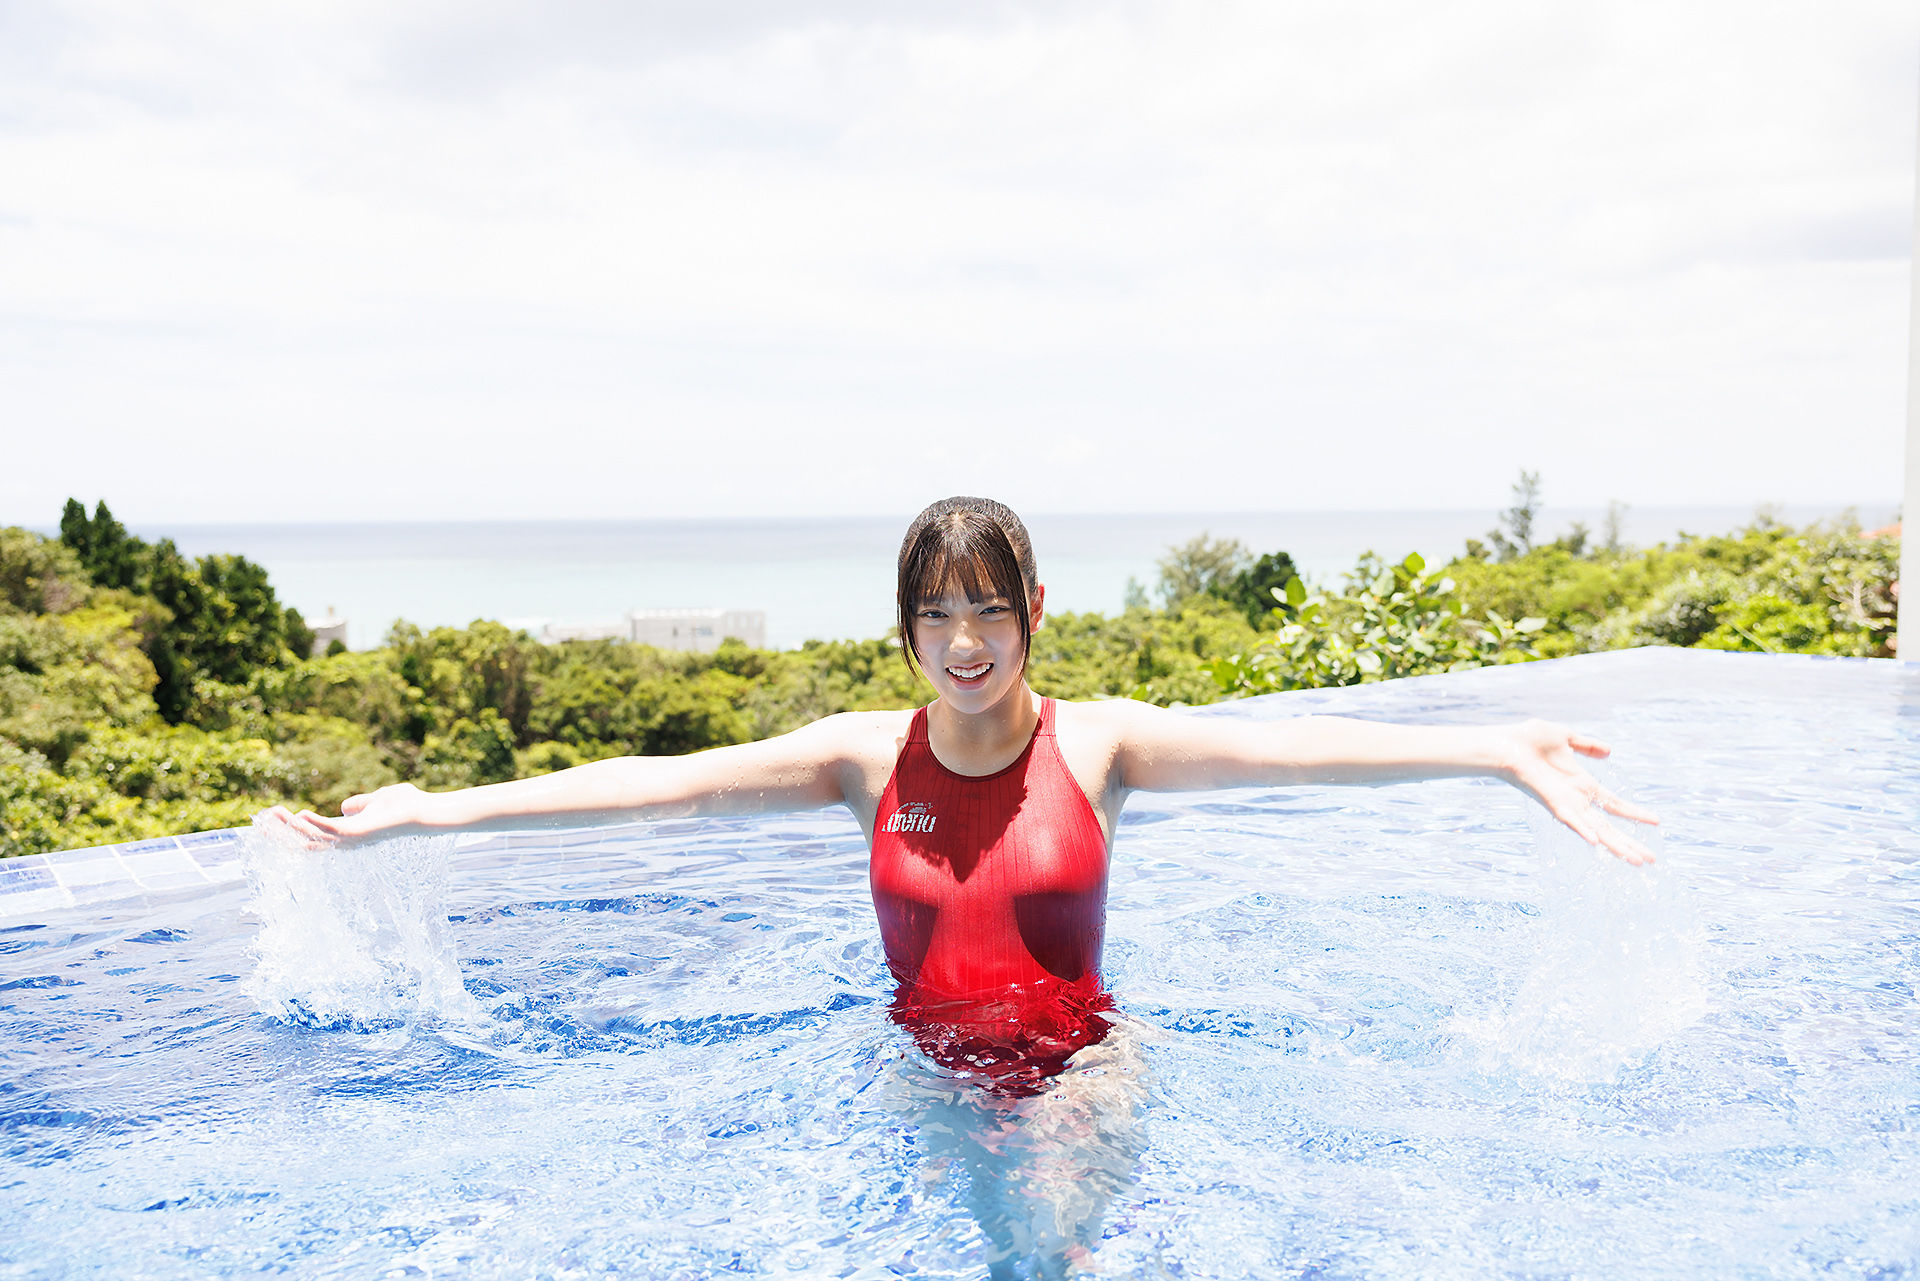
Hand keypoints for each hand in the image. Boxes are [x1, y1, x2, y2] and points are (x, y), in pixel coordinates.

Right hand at [260, 783, 437, 845]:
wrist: (427, 810)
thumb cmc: (406, 806)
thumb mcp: (376, 801)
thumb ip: (359, 804)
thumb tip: (344, 806)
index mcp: (347, 834)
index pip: (310, 836)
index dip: (289, 830)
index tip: (270, 817)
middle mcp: (346, 841)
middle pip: (304, 844)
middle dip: (281, 834)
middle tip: (260, 821)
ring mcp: (353, 840)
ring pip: (313, 839)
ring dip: (291, 828)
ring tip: (273, 812)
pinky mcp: (361, 834)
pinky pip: (332, 831)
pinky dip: (315, 824)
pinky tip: (300, 814)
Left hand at [1494, 720, 1658, 864]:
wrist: (1506, 742)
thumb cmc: (1529, 740)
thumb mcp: (1566, 738)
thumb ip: (1586, 745)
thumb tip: (1609, 751)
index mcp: (1582, 785)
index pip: (1614, 804)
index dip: (1634, 813)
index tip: (1658, 821)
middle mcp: (1576, 799)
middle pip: (1609, 827)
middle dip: (1630, 843)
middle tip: (1652, 860)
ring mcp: (1564, 804)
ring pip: (1595, 830)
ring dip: (1615, 846)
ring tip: (1636, 862)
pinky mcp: (1551, 803)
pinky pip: (1568, 819)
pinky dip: (1582, 830)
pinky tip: (1596, 843)